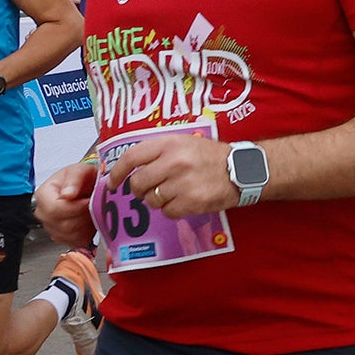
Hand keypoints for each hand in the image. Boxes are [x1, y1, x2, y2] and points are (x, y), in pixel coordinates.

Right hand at [36, 161, 98, 244]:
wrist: (86, 187)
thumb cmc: (80, 178)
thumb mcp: (79, 170)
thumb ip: (74, 179)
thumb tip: (67, 194)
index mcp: (43, 195)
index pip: (55, 209)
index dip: (75, 208)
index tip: (87, 201)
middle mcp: (43, 213)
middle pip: (64, 225)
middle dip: (83, 216)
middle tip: (92, 205)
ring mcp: (51, 228)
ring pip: (71, 235)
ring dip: (86, 224)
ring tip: (90, 211)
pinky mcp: (62, 238)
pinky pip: (77, 242)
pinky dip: (87, 233)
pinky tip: (88, 220)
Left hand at [105, 130, 238, 216]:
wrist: (241, 169)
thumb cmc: (210, 156)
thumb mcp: (184, 142)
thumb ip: (158, 151)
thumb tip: (131, 168)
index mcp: (169, 144)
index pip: (131, 158)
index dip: (118, 172)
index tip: (113, 182)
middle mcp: (173, 162)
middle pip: (139, 183)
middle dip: (139, 190)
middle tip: (148, 189)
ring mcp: (182, 184)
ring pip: (152, 200)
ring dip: (158, 200)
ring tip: (173, 192)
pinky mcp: (191, 202)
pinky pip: (168, 212)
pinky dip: (172, 210)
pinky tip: (184, 201)